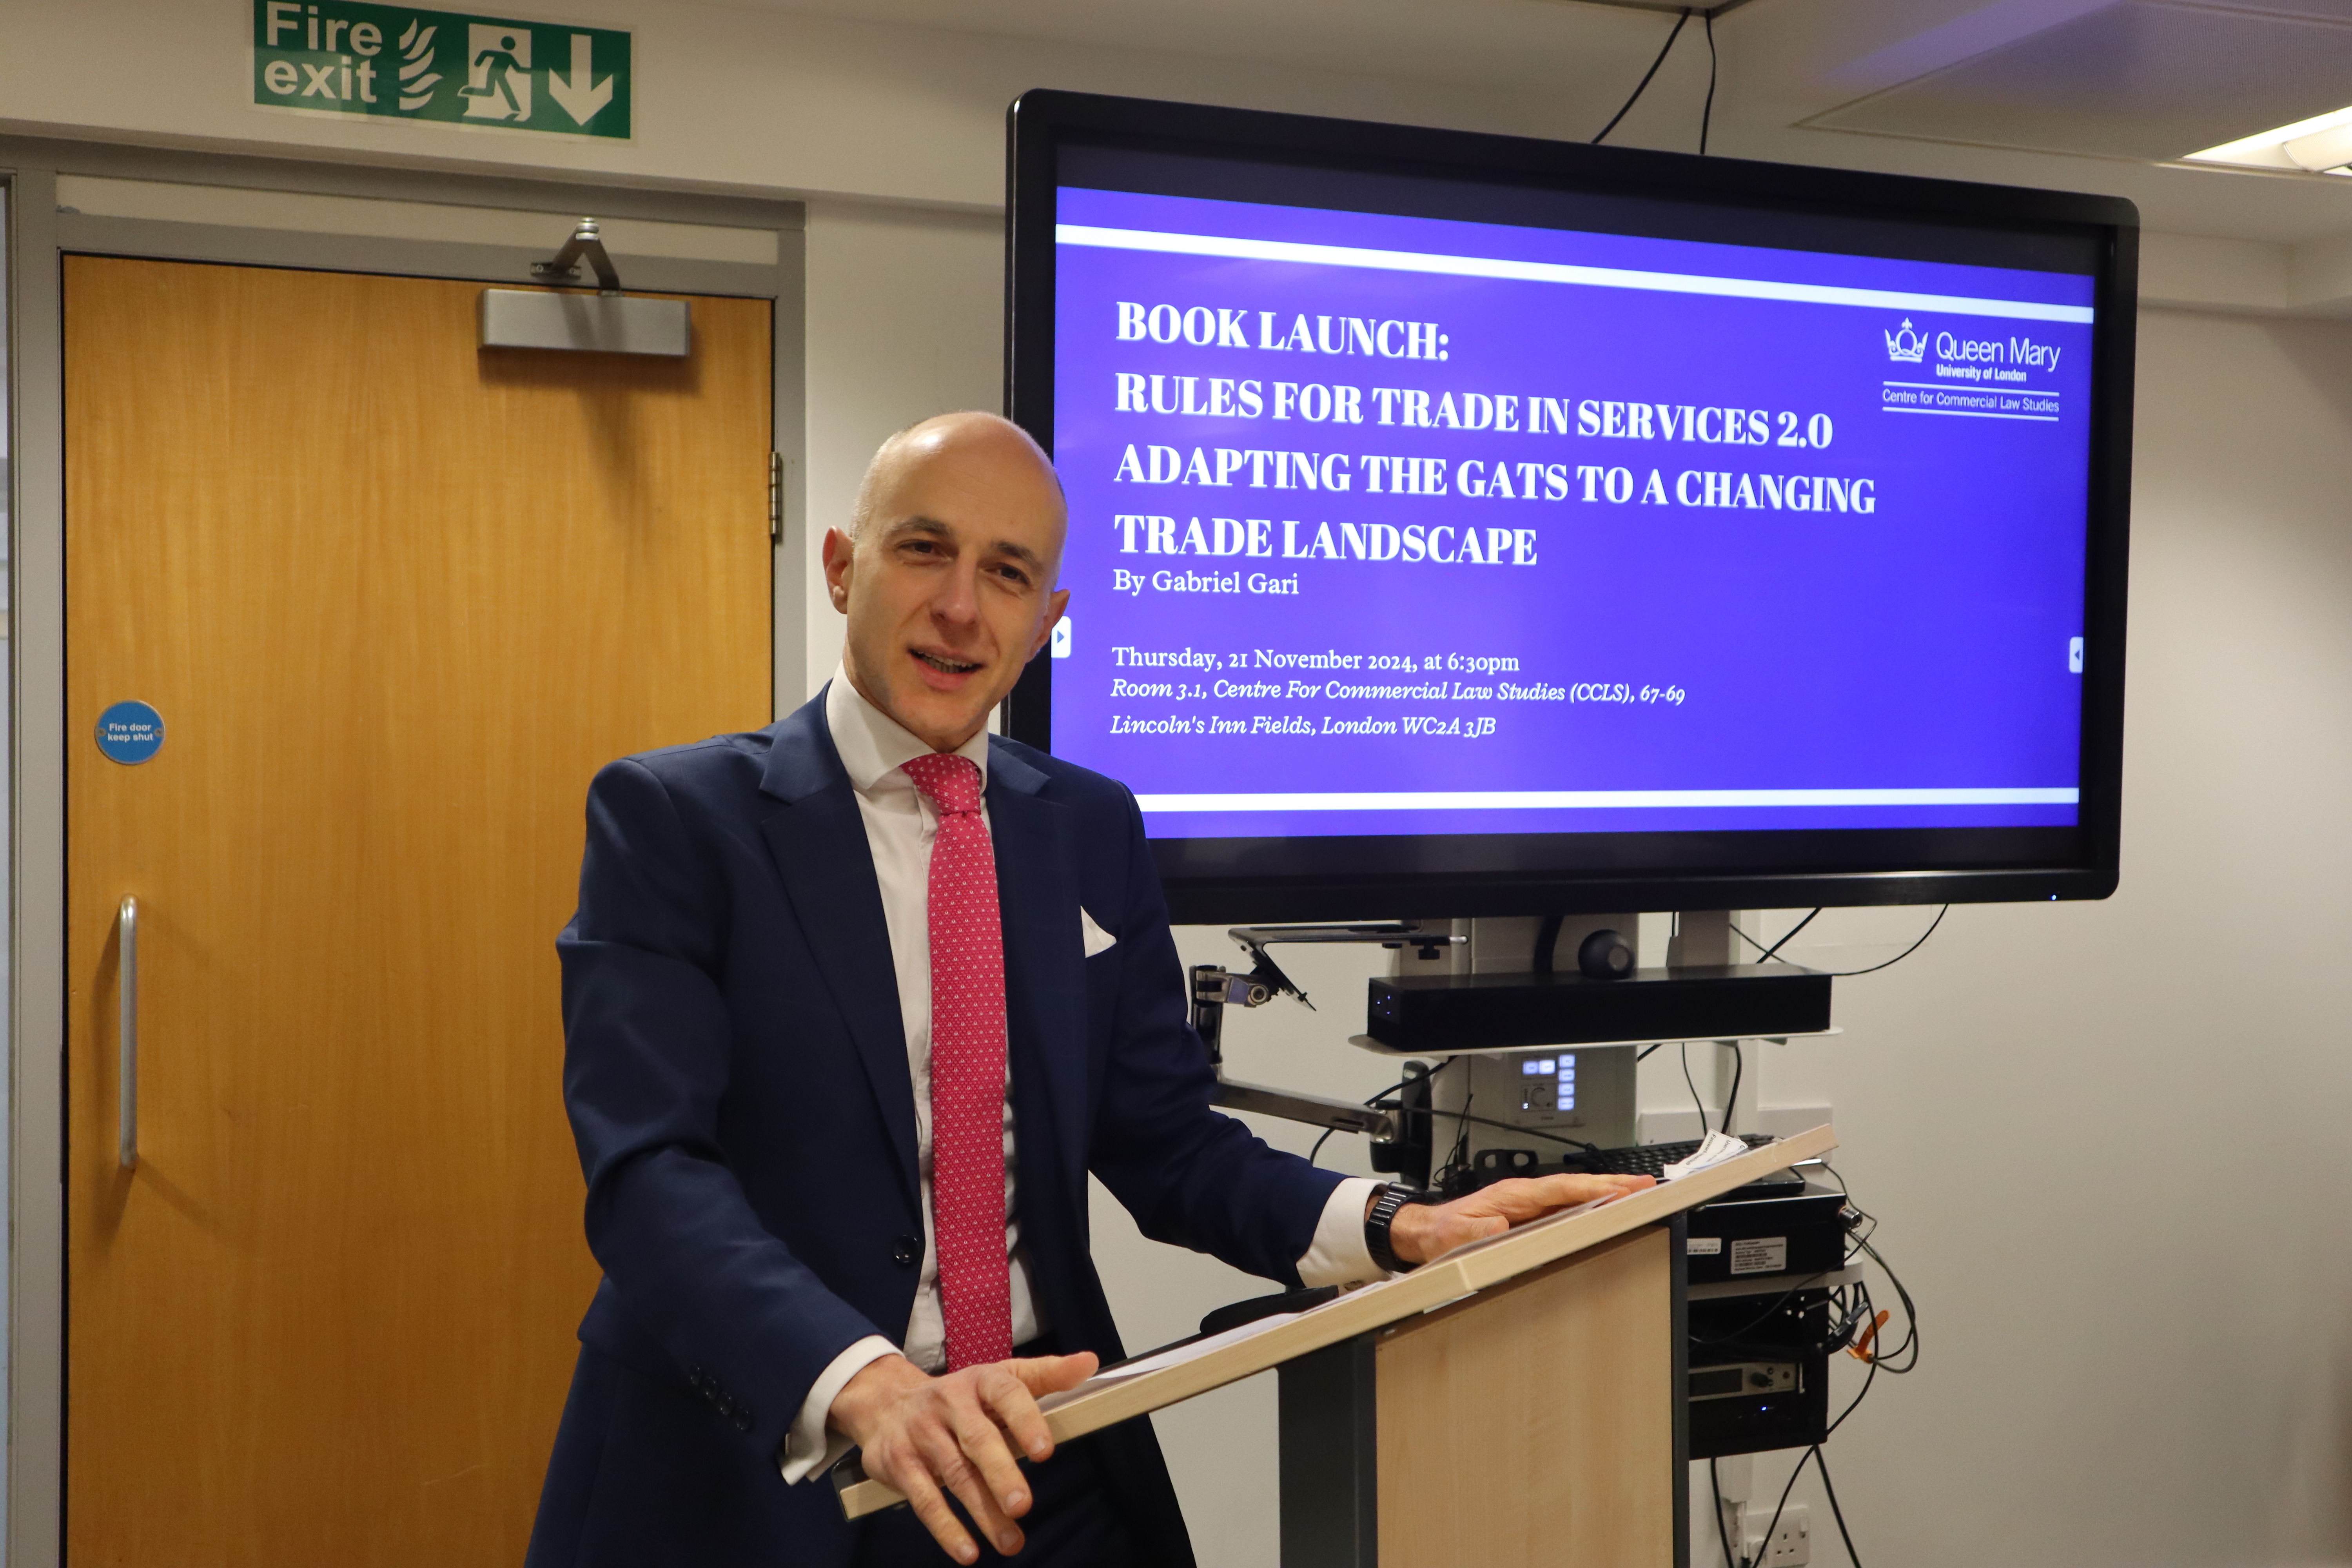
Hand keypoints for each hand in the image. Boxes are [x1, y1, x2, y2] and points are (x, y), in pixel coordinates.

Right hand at [829, 1350, 1097, 1562]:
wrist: (885, 1403)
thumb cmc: (959, 1397)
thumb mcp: (1000, 1377)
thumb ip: (1046, 1375)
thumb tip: (1089, 1363)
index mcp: (980, 1381)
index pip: (1005, 1394)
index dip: (1025, 1421)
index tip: (1045, 1451)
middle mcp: (949, 1403)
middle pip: (977, 1439)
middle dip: (1001, 1474)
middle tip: (1023, 1505)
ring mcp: (922, 1434)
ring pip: (955, 1475)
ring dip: (983, 1512)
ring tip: (1011, 1542)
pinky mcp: (900, 1464)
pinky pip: (924, 1499)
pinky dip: (946, 1528)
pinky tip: (968, 1551)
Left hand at [1386, 1172, 1654, 1266]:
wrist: (1428, 1231)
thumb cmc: (1442, 1232)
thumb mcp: (1453, 1235)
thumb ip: (1475, 1231)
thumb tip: (1498, 1225)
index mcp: (1511, 1195)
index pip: (1559, 1188)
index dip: (1591, 1187)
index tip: (1619, 1187)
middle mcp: (1524, 1196)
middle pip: (1575, 1187)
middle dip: (1611, 1184)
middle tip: (1646, 1185)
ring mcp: (1529, 1205)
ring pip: (1574, 1196)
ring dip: (1606, 1194)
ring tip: (1639, 1194)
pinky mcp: (1530, 1216)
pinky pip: (1566, 1208)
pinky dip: (1590, 1206)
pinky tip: (1608, 1211)